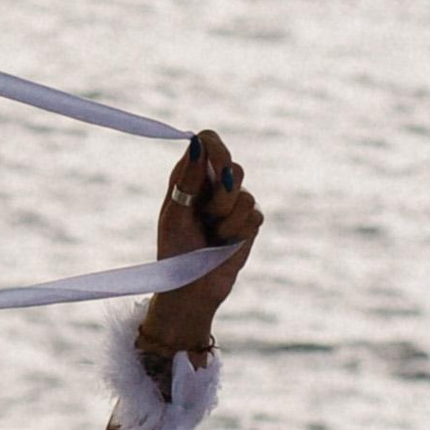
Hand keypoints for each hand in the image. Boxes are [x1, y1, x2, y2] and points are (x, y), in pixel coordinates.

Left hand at [140, 132, 261, 363]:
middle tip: (207, 213)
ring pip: (245, 192)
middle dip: (221, 190)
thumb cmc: (175, 250)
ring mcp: (234, 203)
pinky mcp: (250, 223)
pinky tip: (225, 242)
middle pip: (232, 164)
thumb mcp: (175, 214)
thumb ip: (186, 179)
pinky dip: (237, 230)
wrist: (191, 288)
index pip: (208, 140)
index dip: (215, 147)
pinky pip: (254, 214)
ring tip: (212, 232)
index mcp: (189, 176)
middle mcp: (213, 185)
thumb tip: (196, 143)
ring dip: (226, 217)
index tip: (214, 164)